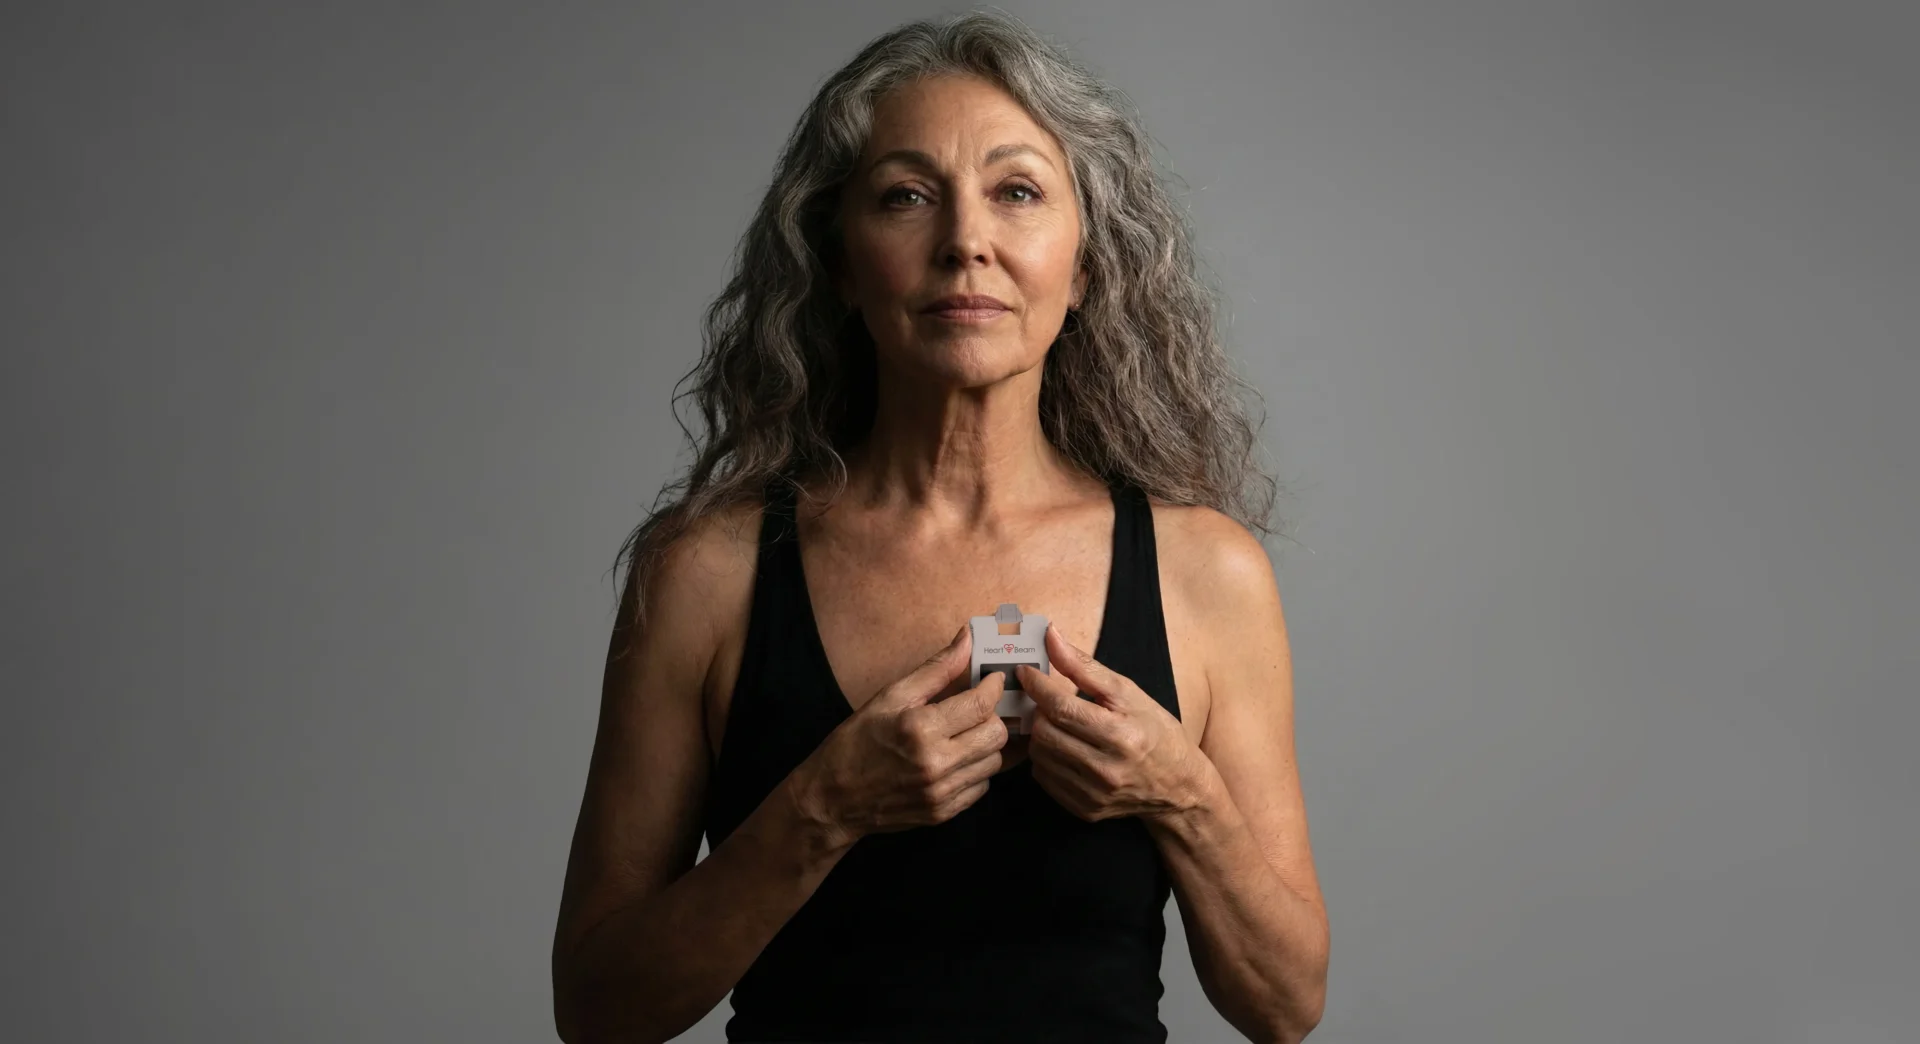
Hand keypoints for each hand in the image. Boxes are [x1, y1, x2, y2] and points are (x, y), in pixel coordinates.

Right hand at [796, 625, 1010, 846]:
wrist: (832, 799)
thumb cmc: (856, 742)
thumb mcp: (889, 697)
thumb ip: (935, 669)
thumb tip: (967, 638)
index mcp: (921, 728)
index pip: (981, 704)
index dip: (993, 687)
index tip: (992, 680)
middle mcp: (936, 763)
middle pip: (996, 735)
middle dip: (993, 716)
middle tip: (977, 709)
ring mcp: (942, 793)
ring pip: (994, 762)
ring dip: (986, 744)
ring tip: (965, 733)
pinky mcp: (944, 813)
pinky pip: (981, 787)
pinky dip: (976, 770)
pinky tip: (956, 759)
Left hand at [1015, 623, 1205, 822]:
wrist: (1180, 787)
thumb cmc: (1156, 732)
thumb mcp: (1129, 693)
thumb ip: (1085, 667)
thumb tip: (1051, 636)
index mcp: (1120, 734)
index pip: (1061, 707)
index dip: (1037, 686)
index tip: (1026, 672)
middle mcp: (1105, 769)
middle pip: (1044, 732)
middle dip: (1039, 710)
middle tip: (1048, 701)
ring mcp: (1094, 794)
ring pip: (1039, 756)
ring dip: (1040, 734)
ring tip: (1058, 724)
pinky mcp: (1085, 810)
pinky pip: (1044, 779)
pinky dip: (1046, 759)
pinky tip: (1063, 748)